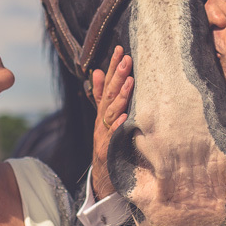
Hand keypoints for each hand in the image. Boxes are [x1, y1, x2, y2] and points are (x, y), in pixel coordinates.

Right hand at [91, 45, 132, 199]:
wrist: (103, 176)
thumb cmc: (107, 143)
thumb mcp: (104, 117)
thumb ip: (100, 95)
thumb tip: (96, 71)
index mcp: (103, 111)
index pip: (106, 84)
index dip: (112, 67)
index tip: (120, 49)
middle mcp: (101, 120)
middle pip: (108, 95)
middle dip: (117, 76)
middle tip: (126, 58)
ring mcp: (103, 134)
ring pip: (110, 113)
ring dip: (120, 97)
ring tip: (130, 81)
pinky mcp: (107, 150)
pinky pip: (113, 136)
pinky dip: (118, 126)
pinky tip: (125, 116)